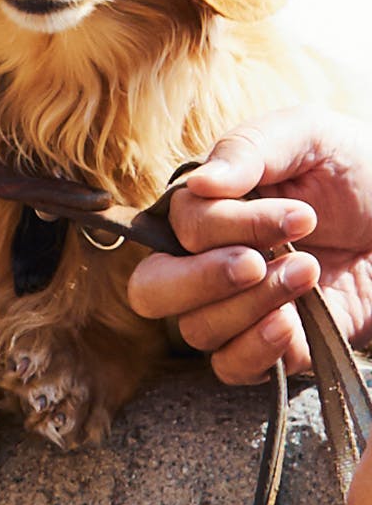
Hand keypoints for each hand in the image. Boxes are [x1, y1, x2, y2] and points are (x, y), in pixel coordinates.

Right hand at [127, 107, 371, 384]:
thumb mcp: (308, 137)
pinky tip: (293, 322)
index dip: (230, 226)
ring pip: (196, 330)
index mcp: (205, 209)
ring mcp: (237, 308)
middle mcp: (205, 261)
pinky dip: (255, 351)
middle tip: (257, 263)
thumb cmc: (357, 170)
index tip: (300, 216)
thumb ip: (248, 148)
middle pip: (152, 289)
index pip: (182, 227)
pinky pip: (232, 367)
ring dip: (249, 306)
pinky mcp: (276, 346)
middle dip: (201, 278)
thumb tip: (199, 183)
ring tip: (309, 274)